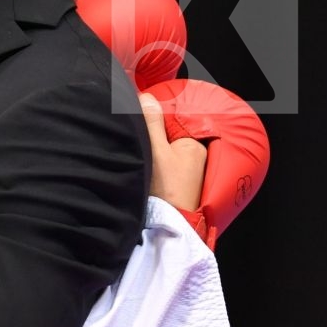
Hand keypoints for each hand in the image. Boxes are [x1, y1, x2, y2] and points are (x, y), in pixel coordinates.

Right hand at [140, 92, 207, 215]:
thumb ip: (151, 123)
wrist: (166, 230)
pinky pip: (161, 164)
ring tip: (135, 153)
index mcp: (194, 145)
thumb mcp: (156, 152)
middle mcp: (194, 157)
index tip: (133, 119)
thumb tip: (147, 96)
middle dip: (150, 135)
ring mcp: (185, 172)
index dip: (151, 118)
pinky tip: (141, 166)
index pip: (170, 119)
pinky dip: (151, 163)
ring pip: (163, 150)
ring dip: (149, 150)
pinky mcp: (175, 185)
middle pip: (166, 135)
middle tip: (132, 138)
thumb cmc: (165, 192)